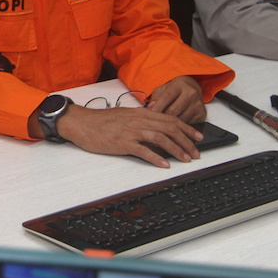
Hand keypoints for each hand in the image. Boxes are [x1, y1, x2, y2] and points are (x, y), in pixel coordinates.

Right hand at [56, 104, 203, 166]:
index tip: (197, 137)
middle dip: (186, 141)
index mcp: (140, 113)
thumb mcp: (124, 116)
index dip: (186, 128)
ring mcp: (130, 131)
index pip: (170, 119)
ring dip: (175, 149)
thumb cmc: (100, 121)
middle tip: (196, 153)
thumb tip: (156, 129)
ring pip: (160, 138)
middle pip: (169, 128)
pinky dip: (156, 157)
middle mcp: (138, 120)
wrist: (80, 122)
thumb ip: (140, 121)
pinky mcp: (121, 142)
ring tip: (185, 159)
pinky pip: (143, 150)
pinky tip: (164, 164)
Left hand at [144, 76, 205, 122]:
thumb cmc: (173, 90)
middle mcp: (191, 93)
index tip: (150, 115)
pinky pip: (188, 125)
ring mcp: (198, 104)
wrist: (191, 89)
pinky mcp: (202, 114)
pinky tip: (174, 127)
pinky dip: (179, 128)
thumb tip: (151, 108)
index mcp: (180, 84)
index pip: (167, 97)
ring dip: (171, 125)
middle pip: (174, 111)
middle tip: (154, 123)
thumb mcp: (162, 89)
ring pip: (180, 120)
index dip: (158, 107)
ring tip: (163, 126)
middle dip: (162, 118)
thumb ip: (156, 98)